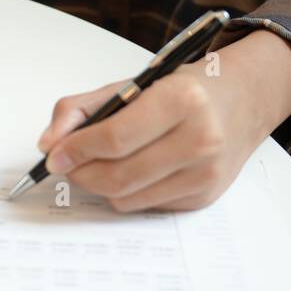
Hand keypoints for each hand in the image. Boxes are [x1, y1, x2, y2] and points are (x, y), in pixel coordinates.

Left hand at [35, 30, 290, 211]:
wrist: (242, 101)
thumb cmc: (182, 90)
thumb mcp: (131, 84)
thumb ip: (81, 109)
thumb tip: (49, 144)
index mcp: (181, 100)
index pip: (115, 138)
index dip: (76, 151)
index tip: (53, 155)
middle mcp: (200, 139)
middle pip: (118, 176)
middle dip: (80, 174)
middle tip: (66, 164)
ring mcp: (205, 173)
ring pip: (127, 198)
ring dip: (98, 186)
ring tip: (94, 165)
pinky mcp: (204, 197)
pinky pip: (145, 206)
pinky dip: (126, 193)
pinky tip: (130, 170)